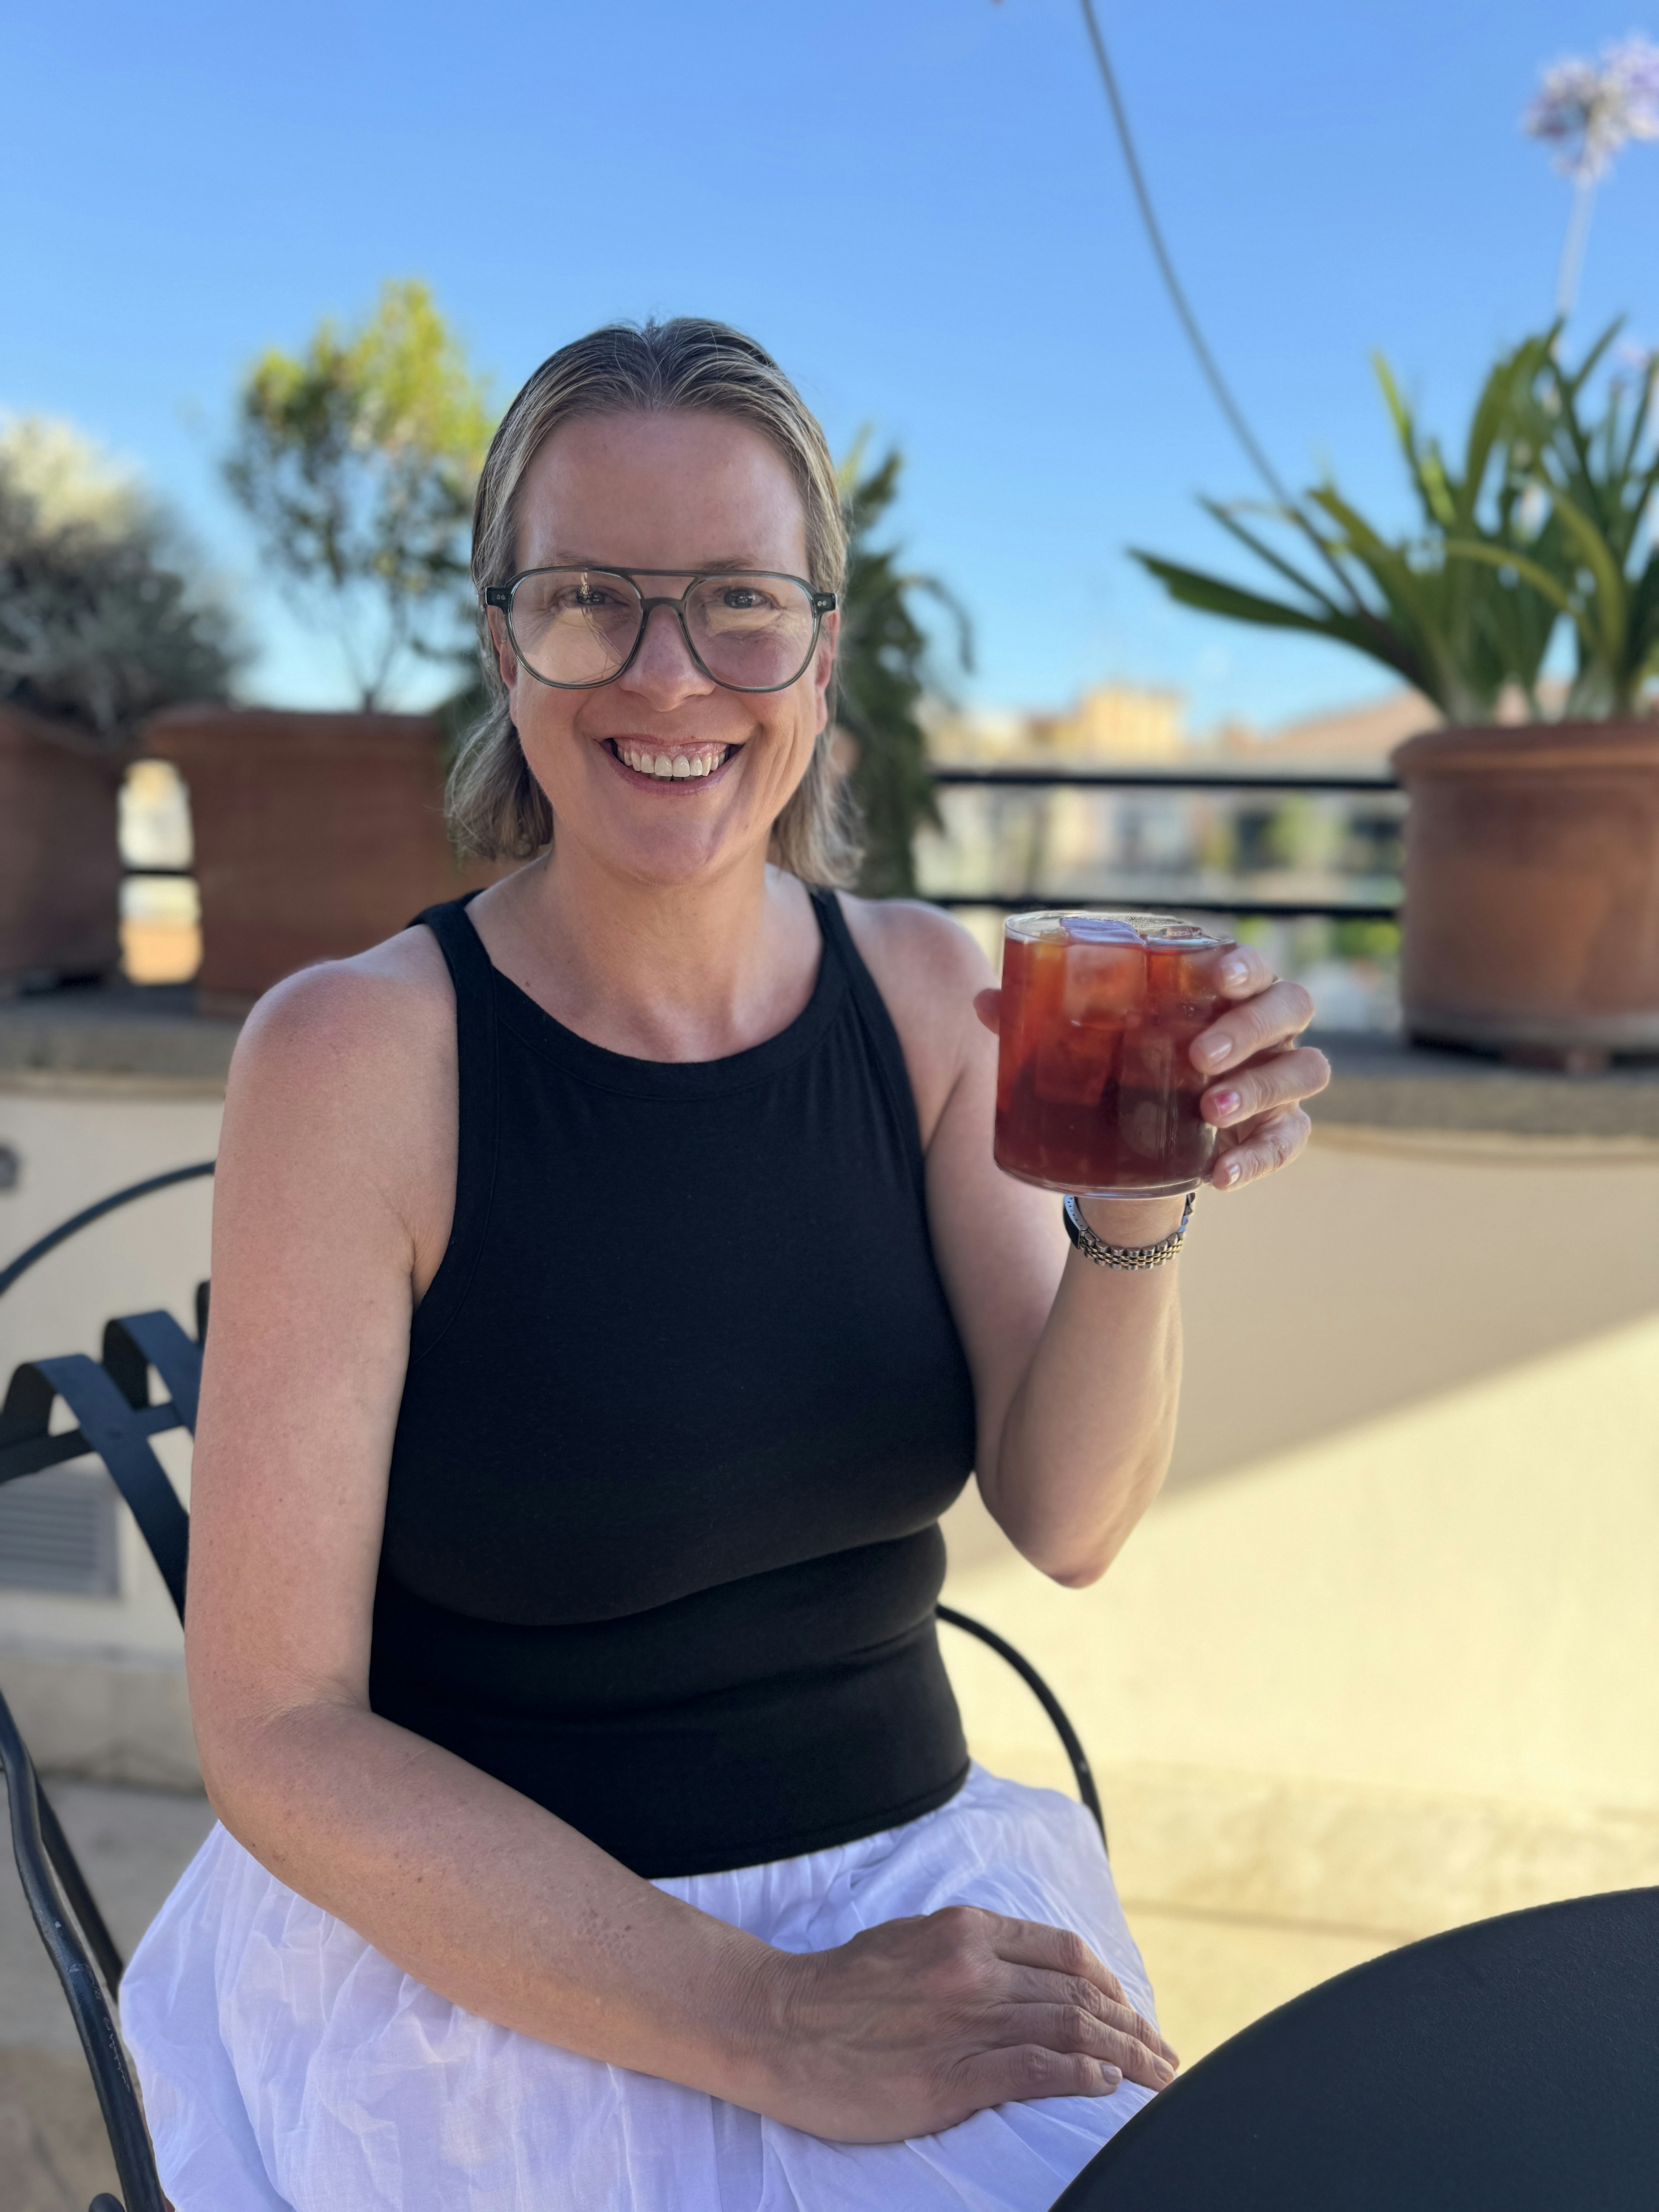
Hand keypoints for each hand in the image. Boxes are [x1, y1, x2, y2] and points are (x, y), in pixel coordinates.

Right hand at [744, 1905, 1176, 2142]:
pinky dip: (1083, 2076)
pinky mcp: (954, 2075)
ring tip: (1157, 2077)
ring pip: (1072, 2030)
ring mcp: (967, 2019)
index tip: (1131, 2011)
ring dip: (1125, 2055)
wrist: (778, 2022)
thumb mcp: (911, 1941)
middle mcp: (975, 1967)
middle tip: (1164, 2054)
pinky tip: (1108, 2087)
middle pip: (1079, 1994)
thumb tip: (1017, 1974)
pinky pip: (1038, 2071)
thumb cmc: (840, 1988)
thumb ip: (967, 1952)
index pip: (1064, 1952)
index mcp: (966, 1931)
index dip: (1109, 1983)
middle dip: (1132, 2025)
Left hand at [974, 943, 1328, 1194]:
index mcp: (1221, 993)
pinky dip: (1259, 1158)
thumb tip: (984, 1001)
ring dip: (1261, 1087)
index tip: (1219, 975)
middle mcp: (1263, 1030)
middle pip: (1290, 1008)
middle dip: (1250, 1027)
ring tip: (1210, 1110)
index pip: (1249, 965)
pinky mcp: (1277, 1133)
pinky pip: (1289, 1142)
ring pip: (1304, 1069)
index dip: (1244, 965)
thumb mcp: (1081, 1051)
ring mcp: (1277, 1081)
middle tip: (1198, 1057)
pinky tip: (1220, 1174)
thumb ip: (1038, 1023)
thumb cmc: (1114, 1076)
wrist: (1127, 1157)